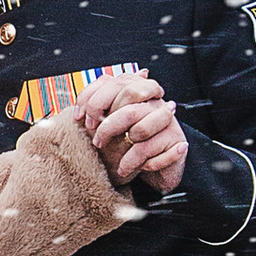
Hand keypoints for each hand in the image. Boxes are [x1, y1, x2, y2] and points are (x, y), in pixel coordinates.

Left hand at [79, 77, 188, 193]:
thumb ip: (98, 114)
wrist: (164, 165)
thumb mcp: (114, 127)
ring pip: (140, 133)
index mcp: (138, 92)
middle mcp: (154, 103)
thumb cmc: (133, 144)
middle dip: (107, 129)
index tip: (79, 119)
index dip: (93, 101)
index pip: (113, 85)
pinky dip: (142, 166)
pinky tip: (138, 170)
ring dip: (126, 156)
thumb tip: (77, 113)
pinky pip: (153, 153)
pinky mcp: (178, 142)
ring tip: (121, 168)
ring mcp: (168, 122)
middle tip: (97, 144)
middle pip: (127, 109)